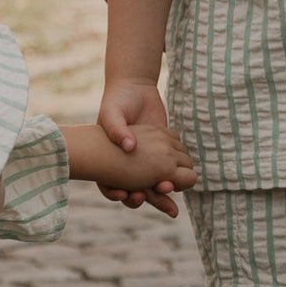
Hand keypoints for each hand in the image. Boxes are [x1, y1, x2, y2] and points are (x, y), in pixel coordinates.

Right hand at [96, 80, 174, 210]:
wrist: (134, 89)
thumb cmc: (116, 102)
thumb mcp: (111, 114)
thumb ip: (118, 130)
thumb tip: (130, 146)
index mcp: (109, 162)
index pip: (111, 187)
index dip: (117, 194)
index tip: (126, 194)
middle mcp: (128, 167)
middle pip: (137, 193)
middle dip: (146, 197)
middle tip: (154, 192)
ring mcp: (148, 162)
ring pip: (154, 185)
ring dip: (160, 191)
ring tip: (166, 186)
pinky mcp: (164, 153)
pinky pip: (170, 171)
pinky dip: (173, 178)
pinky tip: (175, 180)